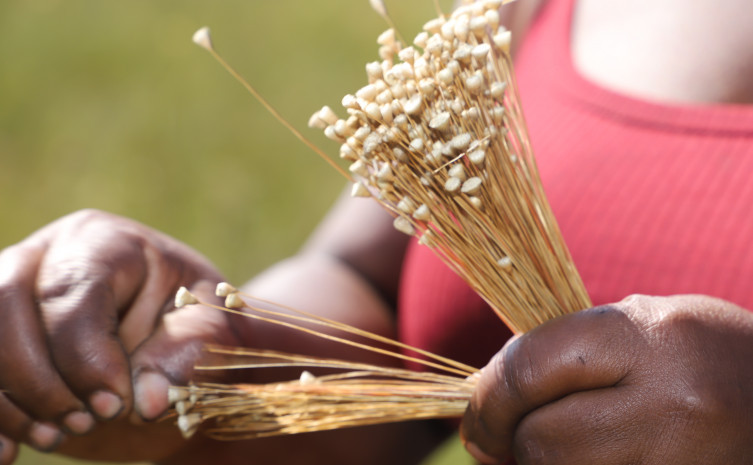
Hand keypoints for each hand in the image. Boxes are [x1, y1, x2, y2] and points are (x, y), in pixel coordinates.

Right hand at [0, 209, 238, 463]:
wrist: (173, 352)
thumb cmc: (194, 328)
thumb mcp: (213, 329)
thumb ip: (188, 353)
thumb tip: (147, 400)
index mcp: (108, 244)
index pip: (73, 288)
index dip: (84, 354)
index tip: (116, 403)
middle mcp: (48, 257)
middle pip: (5, 302)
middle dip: (39, 377)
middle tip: (87, 422)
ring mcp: (10, 294)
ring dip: (8, 401)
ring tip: (56, 437)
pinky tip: (8, 453)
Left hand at [461, 294, 752, 463]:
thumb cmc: (702, 351)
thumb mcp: (641, 324)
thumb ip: (566, 351)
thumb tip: (488, 394)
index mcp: (648, 338)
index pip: (529, 369)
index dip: (487, 397)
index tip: (477, 416)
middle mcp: (672, 403)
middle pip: (541, 441)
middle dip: (519, 440)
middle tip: (525, 433)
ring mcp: (685, 460)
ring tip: (581, 440)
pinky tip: (604, 459)